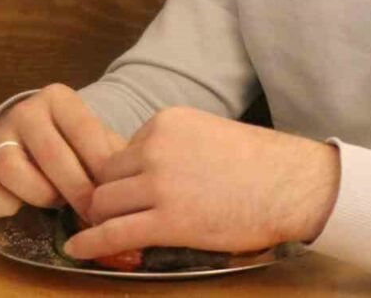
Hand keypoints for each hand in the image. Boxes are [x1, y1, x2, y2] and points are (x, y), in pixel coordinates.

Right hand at [0, 83, 125, 218]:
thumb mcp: (93, 138)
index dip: (101, 168)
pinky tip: (24, 207)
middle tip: (92, 214)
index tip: (115, 193)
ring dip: (39, 194)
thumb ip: (109, 155)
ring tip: (56, 202)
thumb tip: (124, 186)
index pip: (84, 131)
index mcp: (59, 98)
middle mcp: (24, 110)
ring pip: (12, 169)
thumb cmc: (72, 141)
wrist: (31, 131)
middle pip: (51, 155)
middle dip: (76, 190)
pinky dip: (6, 206)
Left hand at [63, 106, 340, 259]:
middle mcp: (156, 148)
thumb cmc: (260, 163)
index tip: (134, 191)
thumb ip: (174, 146)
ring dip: (102, 219)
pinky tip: (78, 250)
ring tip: (103, 232)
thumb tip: (146, 172)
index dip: (126, 175)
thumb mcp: (209, 134)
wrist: (292, 185)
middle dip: (108, 197)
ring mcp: (160, 184)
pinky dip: (91, 243)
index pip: (125, 150)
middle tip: (113, 214)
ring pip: (104, 203)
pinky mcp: (168, 220)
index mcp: (166, 121)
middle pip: (106, 176)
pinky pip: (114, 233)